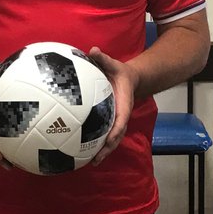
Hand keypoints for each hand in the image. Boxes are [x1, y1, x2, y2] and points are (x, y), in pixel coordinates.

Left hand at [89, 47, 137, 164]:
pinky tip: (82, 152)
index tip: (109, 139)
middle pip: (116, 136)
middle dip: (107, 149)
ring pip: (110, 139)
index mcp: (123, 105)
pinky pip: (103, 135)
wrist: (130, 79)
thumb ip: (103, 59)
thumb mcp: (114, 64)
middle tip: (96, 160)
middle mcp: (120, 116)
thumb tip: (93, 50)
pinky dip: (96, 144)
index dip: (116, 131)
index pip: (121, 120)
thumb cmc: (119, 72)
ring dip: (102, 151)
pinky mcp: (109, 122)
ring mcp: (115, 121)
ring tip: (91, 163)